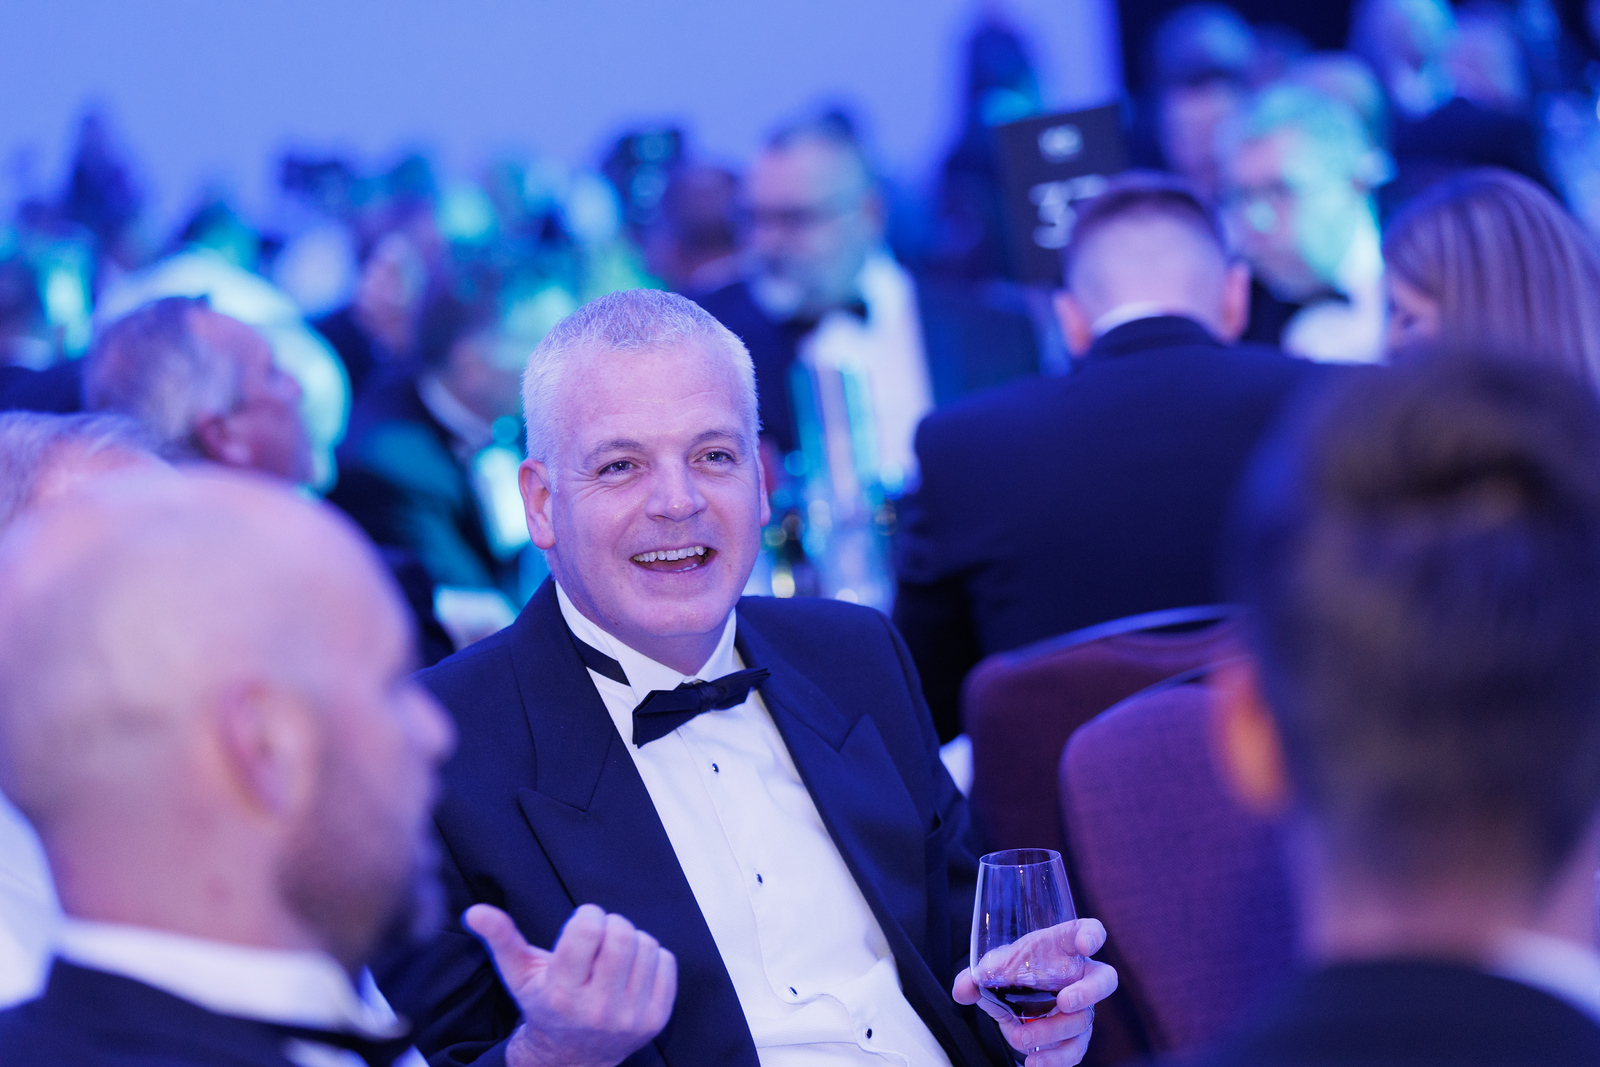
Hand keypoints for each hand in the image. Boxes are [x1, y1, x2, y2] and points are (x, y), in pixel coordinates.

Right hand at [465, 902, 676, 1066]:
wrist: (572, 1056)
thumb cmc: (546, 1004)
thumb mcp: (518, 974)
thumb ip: (500, 939)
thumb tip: (475, 912)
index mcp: (562, 994)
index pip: (587, 930)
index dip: (587, 916)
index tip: (582, 923)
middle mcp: (597, 1009)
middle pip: (621, 935)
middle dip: (611, 924)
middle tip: (600, 935)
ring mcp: (630, 1017)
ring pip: (645, 944)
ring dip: (631, 940)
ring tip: (613, 955)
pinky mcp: (655, 1019)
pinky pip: (666, 962)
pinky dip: (651, 957)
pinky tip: (630, 971)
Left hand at [952, 918, 1118, 1066]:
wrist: (1013, 996)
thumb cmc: (1013, 970)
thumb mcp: (994, 967)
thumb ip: (976, 976)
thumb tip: (963, 989)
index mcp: (1063, 947)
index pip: (1087, 931)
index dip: (1092, 935)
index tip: (1086, 944)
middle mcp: (1081, 976)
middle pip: (1104, 980)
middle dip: (1088, 992)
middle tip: (1064, 1002)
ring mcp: (1082, 1007)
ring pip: (1083, 1021)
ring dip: (1053, 1031)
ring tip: (1022, 1038)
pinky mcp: (1076, 1034)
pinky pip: (1075, 1049)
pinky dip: (1055, 1058)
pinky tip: (1035, 1061)